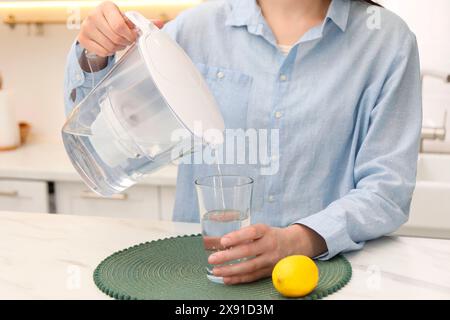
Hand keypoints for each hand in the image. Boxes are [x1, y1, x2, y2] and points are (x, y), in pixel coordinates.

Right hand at [78, 1, 137, 57]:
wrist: (95, 22)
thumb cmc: (111, 19)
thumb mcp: (122, 16)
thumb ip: (132, 23)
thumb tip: (144, 28)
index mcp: (106, 7)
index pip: (119, 26)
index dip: (129, 35)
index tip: (133, 37)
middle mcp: (93, 15)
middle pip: (115, 38)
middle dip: (125, 42)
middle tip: (127, 41)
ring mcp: (86, 27)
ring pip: (110, 47)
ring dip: (118, 48)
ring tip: (119, 43)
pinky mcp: (82, 38)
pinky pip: (102, 52)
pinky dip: (109, 52)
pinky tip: (110, 46)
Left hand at [208, 223, 326, 284]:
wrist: (295, 244)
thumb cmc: (271, 235)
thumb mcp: (261, 229)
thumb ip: (242, 235)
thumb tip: (216, 241)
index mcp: (265, 231)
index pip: (251, 232)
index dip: (237, 236)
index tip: (223, 241)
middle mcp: (269, 245)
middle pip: (248, 251)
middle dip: (228, 256)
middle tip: (213, 259)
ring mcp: (270, 259)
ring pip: (249, 266)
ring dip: (231, 270)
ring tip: (216, 270)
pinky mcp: (270, 271)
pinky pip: (253, 276)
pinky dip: (239, 278)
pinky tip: (226, 278)